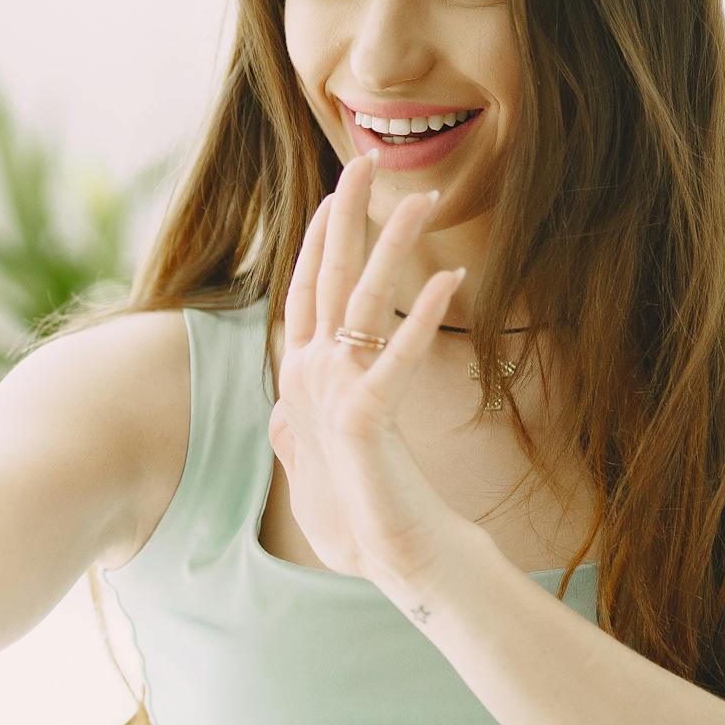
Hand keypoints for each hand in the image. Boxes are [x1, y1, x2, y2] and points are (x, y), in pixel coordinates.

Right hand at [268, 153, 475, 593]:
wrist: (394, 560)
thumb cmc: (361, 524)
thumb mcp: (311, 473)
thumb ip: (292, 440)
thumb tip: (274, 422)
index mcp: (301, 384)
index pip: (305, 296)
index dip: (316, 244)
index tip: (333, 198)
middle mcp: (310, 380)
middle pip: (327, 280)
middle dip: (343, 219)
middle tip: (362, 163)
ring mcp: (333, 397)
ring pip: (361, 302)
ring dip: (390, 246)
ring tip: (421, 201)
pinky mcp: (363, 420)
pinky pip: (397, 356)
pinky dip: (422, 315)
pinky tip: (451, 279)